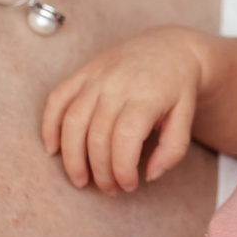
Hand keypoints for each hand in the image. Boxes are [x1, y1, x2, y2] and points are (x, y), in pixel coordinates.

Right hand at [39, 28, 206, 192]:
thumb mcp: (187, 116)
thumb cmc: (177, 87)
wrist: (169, 47)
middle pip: (96, 136)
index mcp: (146, 96)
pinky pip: (57, 99)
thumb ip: (174, 148)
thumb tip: (149, 175)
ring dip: (72, 157)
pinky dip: (49, 125)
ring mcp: (95, 78)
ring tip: (80, 180)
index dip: (122, 169)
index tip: (129, 186)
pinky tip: (52, 149)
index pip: (124, 139)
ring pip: (72, 122)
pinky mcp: (82, 73)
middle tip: (109, 189)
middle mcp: (116, 85)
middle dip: (100, 171)